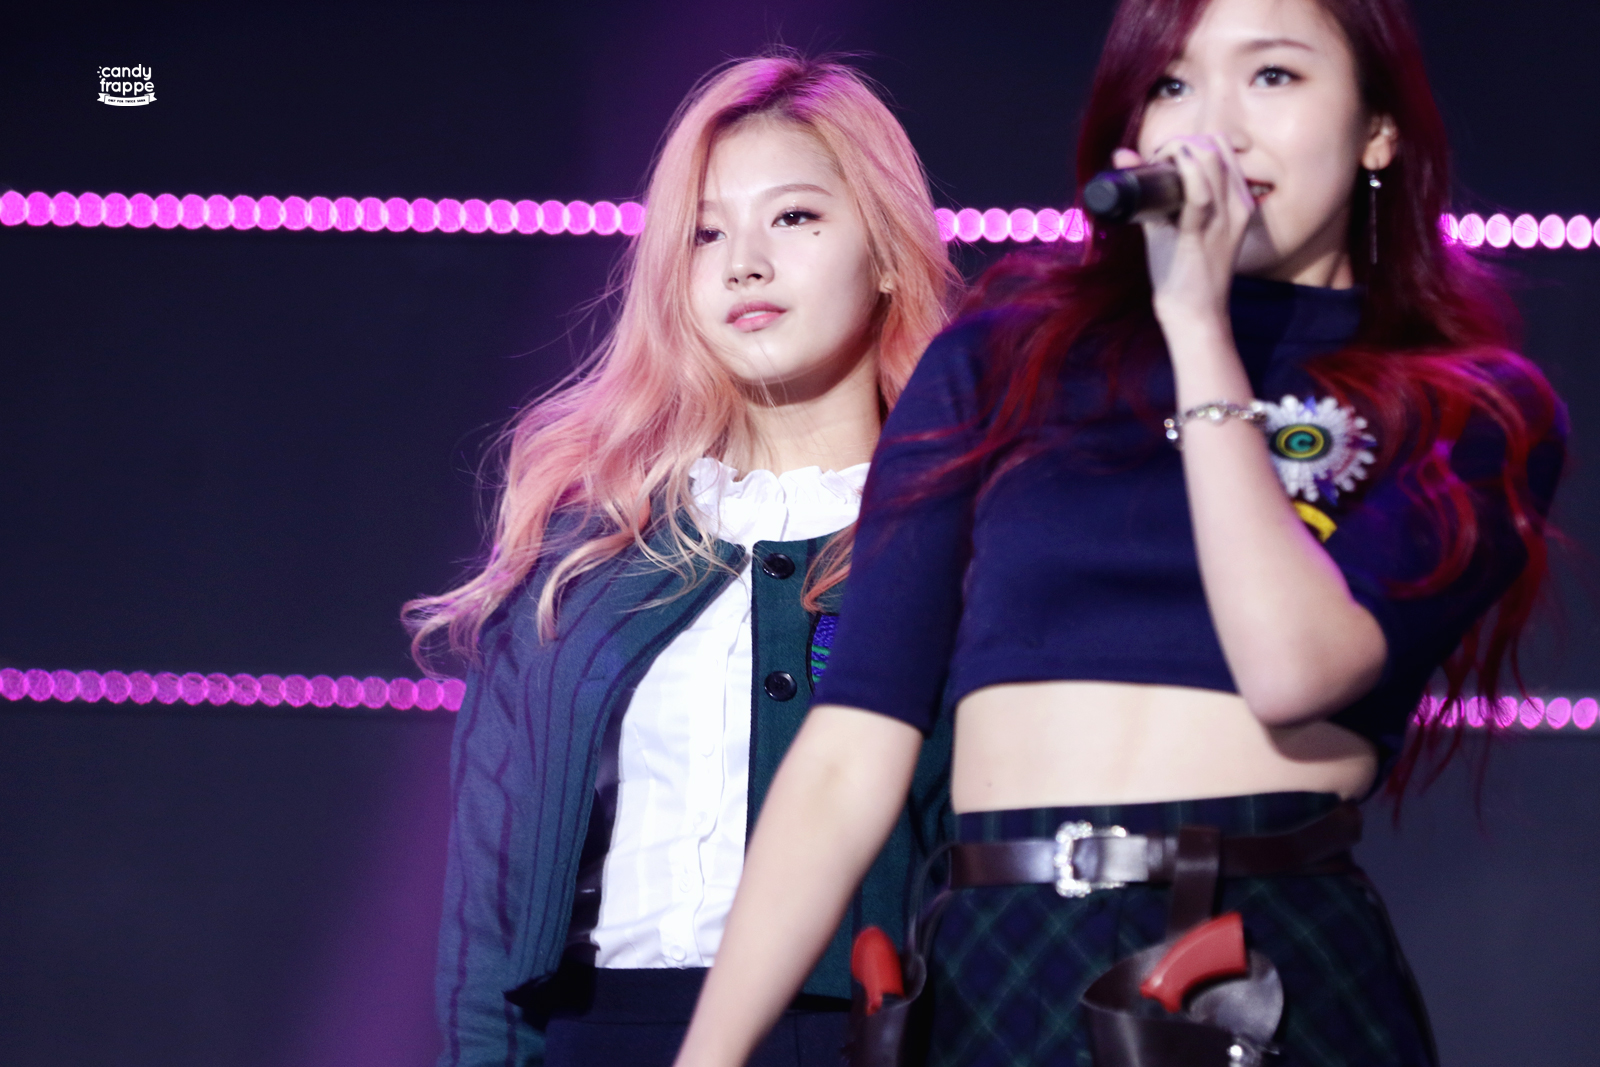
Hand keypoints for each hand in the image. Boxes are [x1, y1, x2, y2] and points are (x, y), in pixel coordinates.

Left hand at [1113, 135, 1254, 330]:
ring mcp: (1223, 219)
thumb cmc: (1185, 271)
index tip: (1166, 158)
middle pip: (1215, 146)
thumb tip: (1123, 157)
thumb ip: (1156, 192)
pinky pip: (1198, 192)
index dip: (1192, 141)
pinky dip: (1180, 171)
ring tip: (1154, 169)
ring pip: (1210, 158)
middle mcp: (1237, 205)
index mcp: (1239, 202)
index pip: (1223, 148)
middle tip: (1155, 164)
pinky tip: (1163, 167)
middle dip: (1180, 143)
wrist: (1195, 314)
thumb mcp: (1177, 224)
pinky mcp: (1201, 234)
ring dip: (1175, 152)